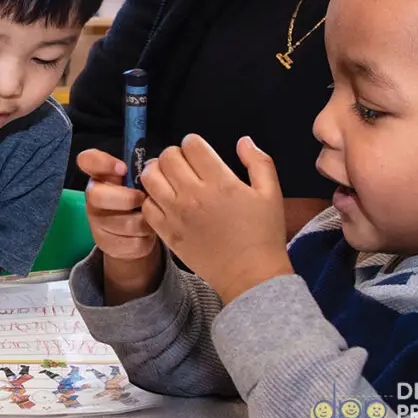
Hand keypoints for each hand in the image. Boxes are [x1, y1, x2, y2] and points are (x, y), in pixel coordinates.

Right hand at [78, 149, 157, 260]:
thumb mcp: (135, 180)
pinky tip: (144, 234)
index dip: (103, 162)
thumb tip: (152, 167)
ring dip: (144, 222)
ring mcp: (96, 223)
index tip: (122, 168)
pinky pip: (134, 243)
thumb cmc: (136, 197)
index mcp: (99, 175)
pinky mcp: (106, 245)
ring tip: (149, 218)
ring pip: (125, 224)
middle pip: (98, 196)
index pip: (87, 160)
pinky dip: (146, 240)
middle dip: (128, 198)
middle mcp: (92, 198)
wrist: (131, 232)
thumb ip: (139, 169)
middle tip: (143, 199)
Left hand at [141, 135, 292, 303]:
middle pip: (167, 156)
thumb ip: (259, 162)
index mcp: (220, 182)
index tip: (199, 151)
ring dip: (157, 172)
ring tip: (169, 179)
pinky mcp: (167, 233)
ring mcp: (177, 214)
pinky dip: (152, 199)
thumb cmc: (263, 235)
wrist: (250, 276)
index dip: (193, 142)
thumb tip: (243, 141)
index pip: (191, 144)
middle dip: (175, 154)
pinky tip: (165, 202)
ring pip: (150, 177)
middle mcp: (194, 195)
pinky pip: (146, 205)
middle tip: (183, 164)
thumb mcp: (271, 194)